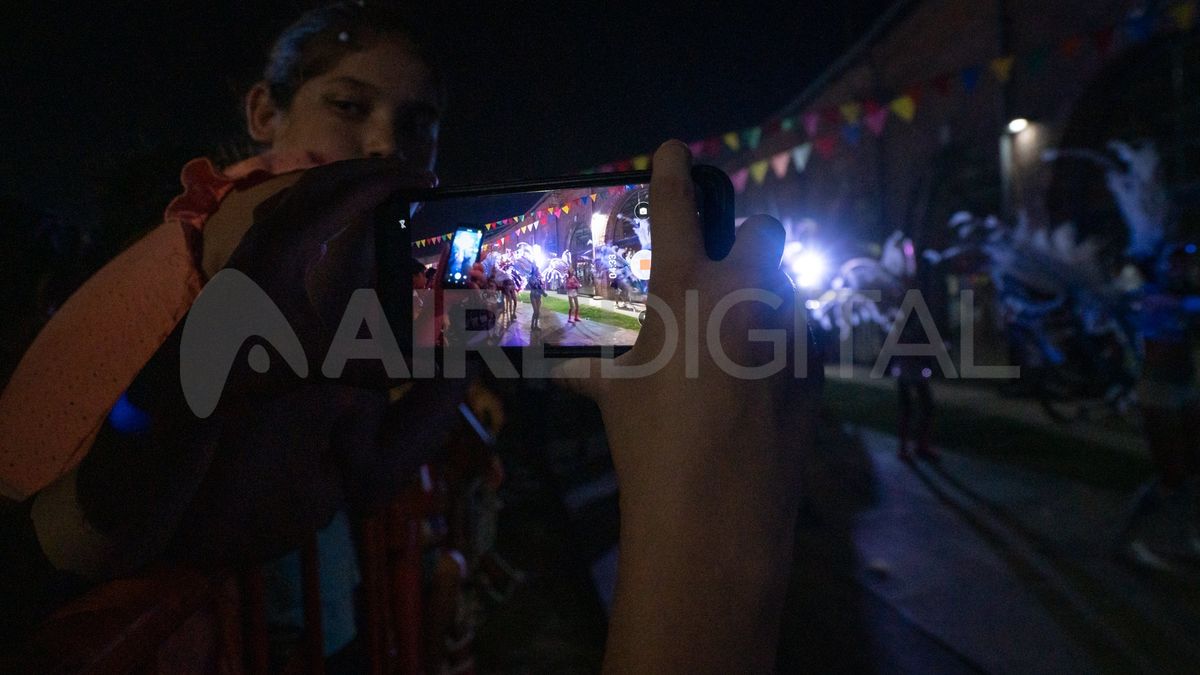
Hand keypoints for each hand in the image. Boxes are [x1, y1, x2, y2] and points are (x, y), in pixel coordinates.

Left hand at [223, 157, 435, 381]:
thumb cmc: (250, 364)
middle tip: (417, 174)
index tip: (429, 179)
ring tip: (386, 183)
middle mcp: (274, 229)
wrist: (193, 370)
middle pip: (331, 177)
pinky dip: (324, 194)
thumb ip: (373, 368)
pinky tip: (336, 211)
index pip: (351, 195)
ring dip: (349, 177)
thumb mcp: (317, 365)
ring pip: (309, 184)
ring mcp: (260, 234)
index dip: (394, 182)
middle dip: (376, 169)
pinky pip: (293, 201)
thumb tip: (426, 369)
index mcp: (291, 245)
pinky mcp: (255, 246)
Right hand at [558, 140, 819, 672]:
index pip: (677, 210)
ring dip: (764, 304)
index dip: (672, 172)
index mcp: (687, 290)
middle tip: (722, 280)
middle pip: (765, 233)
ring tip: (737, 352)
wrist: (717, 515)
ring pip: (787, 290)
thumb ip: (599, 374)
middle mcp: (746, 296)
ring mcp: (790, 332)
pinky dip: (782, 350)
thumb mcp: (618, 400)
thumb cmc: (651, 446)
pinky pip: (802, 339)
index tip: (674, 150)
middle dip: (747, 244)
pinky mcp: (817, 372)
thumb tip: (571, 376)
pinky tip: (761, 389)